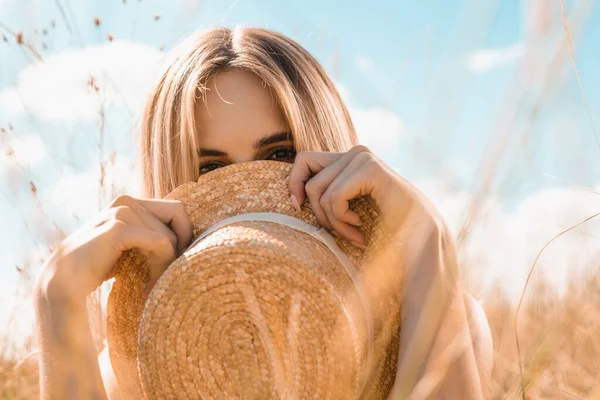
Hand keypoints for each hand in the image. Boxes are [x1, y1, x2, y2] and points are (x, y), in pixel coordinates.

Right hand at [36, 194, 192, 301]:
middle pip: (180, 216)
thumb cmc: (100, 267)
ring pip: (171, 237)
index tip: (177, 262)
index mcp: (130, 202)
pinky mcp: (119, 228)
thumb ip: (151, 234)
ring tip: (150, 285)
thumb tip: (192, 238)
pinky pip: (162, 244)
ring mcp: (122, 212)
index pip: (177, 210)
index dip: (185, 234)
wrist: (63, 283)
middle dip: (181, 246)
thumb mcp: (130, 246)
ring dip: (166, 266)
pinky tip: (146, 287)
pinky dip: (160, 267)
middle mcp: (127, 201)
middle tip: (169, 274)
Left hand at [288, 145, 440, 246]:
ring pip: (318, 192)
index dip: (294, 183)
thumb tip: (289, 195)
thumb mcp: (346, 208)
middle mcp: (355, 153)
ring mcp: (363, 157)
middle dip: (318, 212)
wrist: (419, 238)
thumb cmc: (382, 227)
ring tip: (354, 234)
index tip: (296, 208)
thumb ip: (325, 194)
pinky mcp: (370, 168)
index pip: (304, 160)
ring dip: (333, 223)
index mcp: (349, 159)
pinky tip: (360, 228)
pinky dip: (341, 221)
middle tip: (340, 232)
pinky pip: (333, 198)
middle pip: (308, 178)